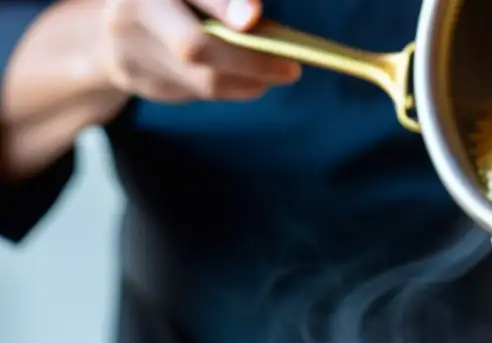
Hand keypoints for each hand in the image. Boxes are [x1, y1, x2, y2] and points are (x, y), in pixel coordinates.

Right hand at [101, 0, 300, 102]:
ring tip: (279, 73)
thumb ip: (222, 3)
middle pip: (195, 46)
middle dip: (249, 60)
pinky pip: (198, 92)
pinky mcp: (139, 81)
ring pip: (202, 78)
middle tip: (292, 68)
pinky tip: (252, 82)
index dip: (223, 4)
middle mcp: (133, 10)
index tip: (251, 18)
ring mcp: (130, 49)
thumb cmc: (171, 6)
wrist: (107, 35)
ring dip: (248, 80)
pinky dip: (232, 87)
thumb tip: (259, 24)